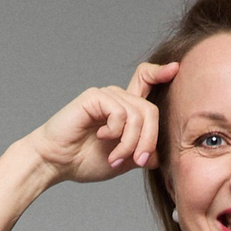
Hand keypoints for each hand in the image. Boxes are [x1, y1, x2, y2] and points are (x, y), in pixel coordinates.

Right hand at [23, 62, 176, 184]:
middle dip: (149, 140)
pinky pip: (120, 113)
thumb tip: (159, 155)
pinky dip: (116, 132)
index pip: (145, 82)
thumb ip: (141, 153)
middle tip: (138, 161)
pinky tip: (102, 137)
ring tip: (115, 158)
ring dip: (131, 143)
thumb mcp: (122, 160)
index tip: (175, 68)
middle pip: (150, 110)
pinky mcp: (95, 96)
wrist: (56, 162)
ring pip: (138, 115)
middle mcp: (117, 98)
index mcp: (125, 110)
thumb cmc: (83, 161)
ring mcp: (106, 95)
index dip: (160, 73)